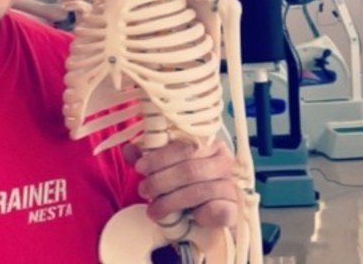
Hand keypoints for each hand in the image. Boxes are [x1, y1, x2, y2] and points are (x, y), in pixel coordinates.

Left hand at [124, 139, 238, 228]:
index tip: (140, 167)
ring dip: (170, 202)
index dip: (160, 157)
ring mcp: (231, 185)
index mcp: (211, 144)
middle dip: (161, 181)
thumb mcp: (167, 170)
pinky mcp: (234, 208)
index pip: (186, 146)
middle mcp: (224, 162)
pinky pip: (215, 210)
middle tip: (143, 191)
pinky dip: (196, 214)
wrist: (210, 215)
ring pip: (199, 191)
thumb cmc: (188, 186)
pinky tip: (184, 218)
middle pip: (190, 169)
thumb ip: (150, 160)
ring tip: (153, 210)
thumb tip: (129, 150)